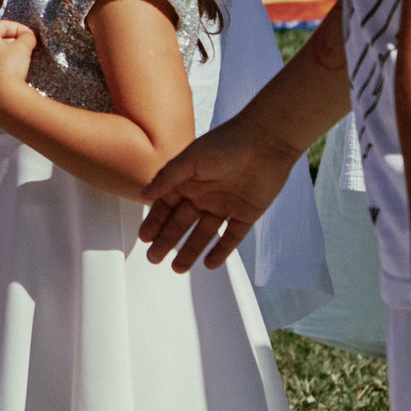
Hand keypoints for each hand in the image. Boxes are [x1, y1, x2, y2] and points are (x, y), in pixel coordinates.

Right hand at [137, 115, 306, 270]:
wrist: (267, 142)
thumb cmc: (225, 144)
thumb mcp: (189, 160)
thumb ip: (166, 178)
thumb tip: (143, 195)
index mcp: (188, 181)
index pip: (166, 206)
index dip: (155, 223)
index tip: (144, 239)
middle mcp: (204, 195)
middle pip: (181, 224)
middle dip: (167, 241)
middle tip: (154, 259)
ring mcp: (225, 206)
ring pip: (204, 234)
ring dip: (190, 250)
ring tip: (177, 268)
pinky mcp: (246, 214)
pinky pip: (231, 237)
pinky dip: (221, 251)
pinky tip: (209, 264)